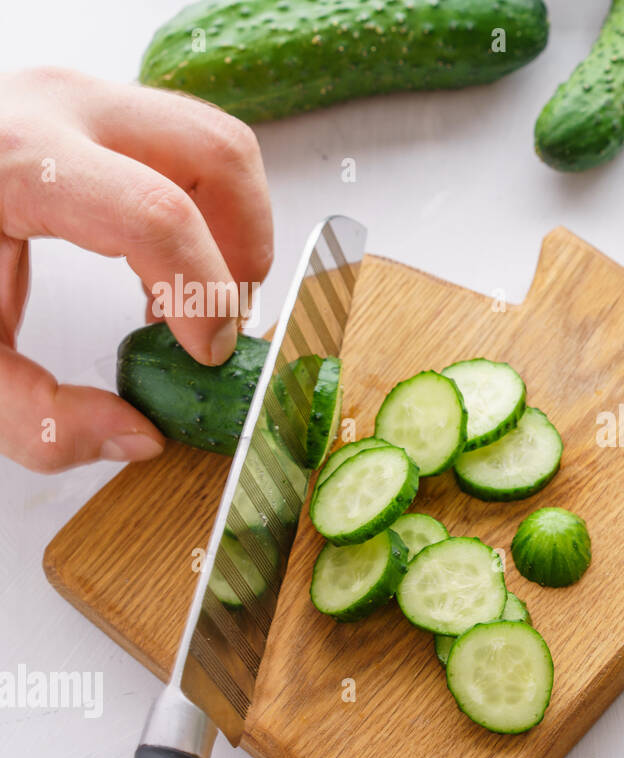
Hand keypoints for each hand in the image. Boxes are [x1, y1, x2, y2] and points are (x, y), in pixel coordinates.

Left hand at [0, 67, 272, 471]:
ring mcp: (85, 96)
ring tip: (197, 298)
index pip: (156, 215)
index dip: (201, 295)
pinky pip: (191, 148)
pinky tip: (165, 272)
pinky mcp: (99, 108)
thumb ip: (33, 416)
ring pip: (219, 145)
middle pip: (217, 157)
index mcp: (17, 158)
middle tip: (221, 323)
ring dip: (236, 230)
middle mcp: (63, 107)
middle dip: (244, 251)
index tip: (204, 355)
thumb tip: (138, 436)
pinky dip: (209, 213)